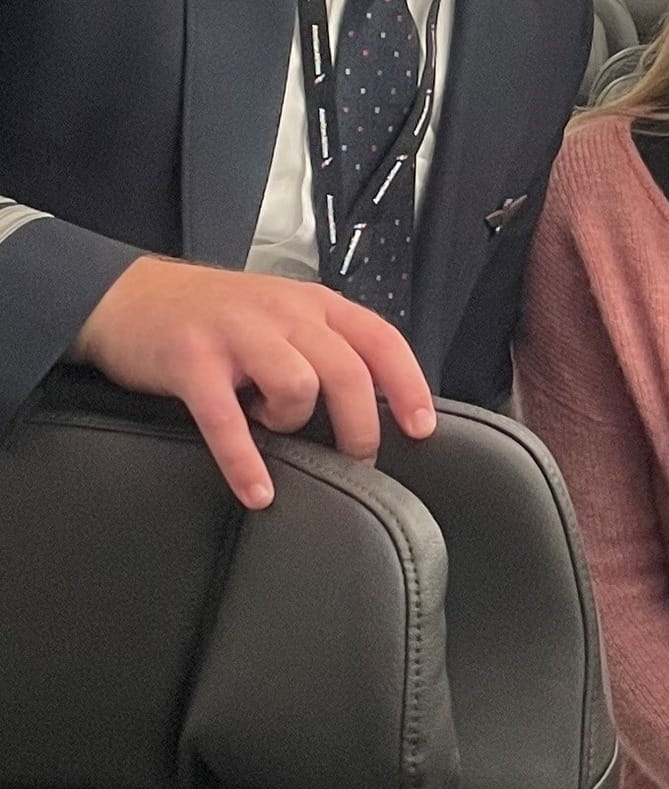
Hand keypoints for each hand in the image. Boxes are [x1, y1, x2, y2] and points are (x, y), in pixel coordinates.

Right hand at [70, 257, 435, 509]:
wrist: (128, 297)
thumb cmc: (218, 317)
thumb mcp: (285, 315)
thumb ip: (328, 346)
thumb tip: (379, 404)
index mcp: (315, 304)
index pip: (381, 340)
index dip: (408, 385)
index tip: (422, 428)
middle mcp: (283, 313)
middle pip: (348, 373)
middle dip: (360, 427)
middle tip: (356, 460)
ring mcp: (236, 334)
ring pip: (298, 386)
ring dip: (294, 422)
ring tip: (274, 426)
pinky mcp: (191, 361)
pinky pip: (227, 420)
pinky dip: (246, 462)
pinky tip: (259, 491)